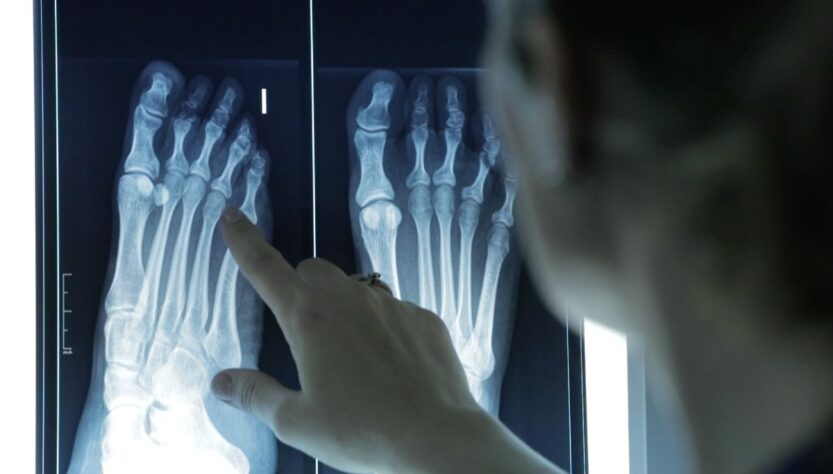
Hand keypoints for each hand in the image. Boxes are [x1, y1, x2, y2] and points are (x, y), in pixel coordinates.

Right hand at [210, 207, 483, 472]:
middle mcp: (350, 299)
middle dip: (302, 288)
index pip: (266, 268)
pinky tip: (391, 367)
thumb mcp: (296, 421)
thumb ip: (256, 395)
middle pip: (314, 272)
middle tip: (304, 333)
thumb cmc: (362, 433)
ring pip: (357, 288)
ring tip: (351, 359)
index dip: (245, 241)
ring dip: (344, 308)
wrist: (437, 439)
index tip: (232, 216)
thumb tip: (221, 382)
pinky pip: (395, 310)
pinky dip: (384, 328)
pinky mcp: (425, 318)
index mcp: (309, 319)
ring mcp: (392, 305)